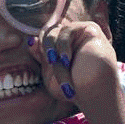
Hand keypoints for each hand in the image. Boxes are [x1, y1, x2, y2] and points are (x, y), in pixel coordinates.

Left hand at [32, 0, 120, 114]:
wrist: (94, 94)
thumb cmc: (74, 88)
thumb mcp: (51, 75)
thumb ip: (41, 58)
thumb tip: (30, 40)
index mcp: (61, 48)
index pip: (44, 40)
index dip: (40, 48)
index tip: (46, 61)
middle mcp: (71, 38)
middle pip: (48, 35)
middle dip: (48, 52)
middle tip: (53, 65)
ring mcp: (80, 33)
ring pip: (56, 34)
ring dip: (57, 53)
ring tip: (64, 66)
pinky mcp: (89, 29)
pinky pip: (67, 30)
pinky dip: (63, 45)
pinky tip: (66, 58)